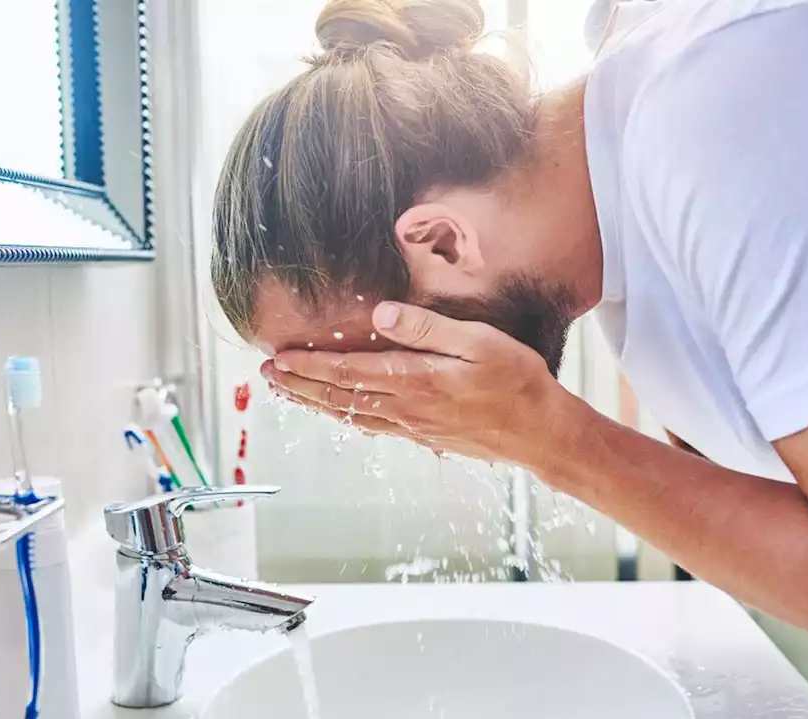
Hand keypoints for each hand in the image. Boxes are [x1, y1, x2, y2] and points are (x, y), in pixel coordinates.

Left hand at [261, 302, 589, 470]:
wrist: (541, 434)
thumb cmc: (516, 381)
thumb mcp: (479, 342)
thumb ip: (428, 329)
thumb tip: (382, 315)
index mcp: (415, 380)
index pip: (348, 372)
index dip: (309, 365)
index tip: (278, 359)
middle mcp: (406, 407)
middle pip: (339, 395)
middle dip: (299, 384)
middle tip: (266, 376)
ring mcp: (413, 425)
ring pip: (351, 413)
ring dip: (315, 402)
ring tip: (288, 393)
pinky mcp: (424, 435)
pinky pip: (372, 426)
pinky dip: (345, 417)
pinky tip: (336, 412)